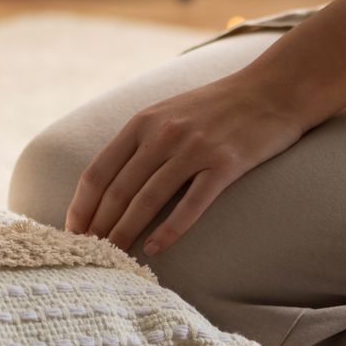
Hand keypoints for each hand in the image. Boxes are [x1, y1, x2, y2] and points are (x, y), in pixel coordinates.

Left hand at [65, 68, 308, 258]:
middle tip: (87, 253)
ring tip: (114, 257)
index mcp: (143, 121)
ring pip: (148, 199)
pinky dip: (170, 230)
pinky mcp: (225, 164)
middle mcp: (163, 134)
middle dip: (99, 226)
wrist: (273, 89)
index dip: (81, 206)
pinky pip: (191, 204)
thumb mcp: (169, 111)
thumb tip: (109, 181)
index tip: (72, 231)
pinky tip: (156, 249)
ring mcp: (194, 148)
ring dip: (126, 232)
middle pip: (119, 190)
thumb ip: (140, 140)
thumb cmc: (218, 106)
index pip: (98, 170)